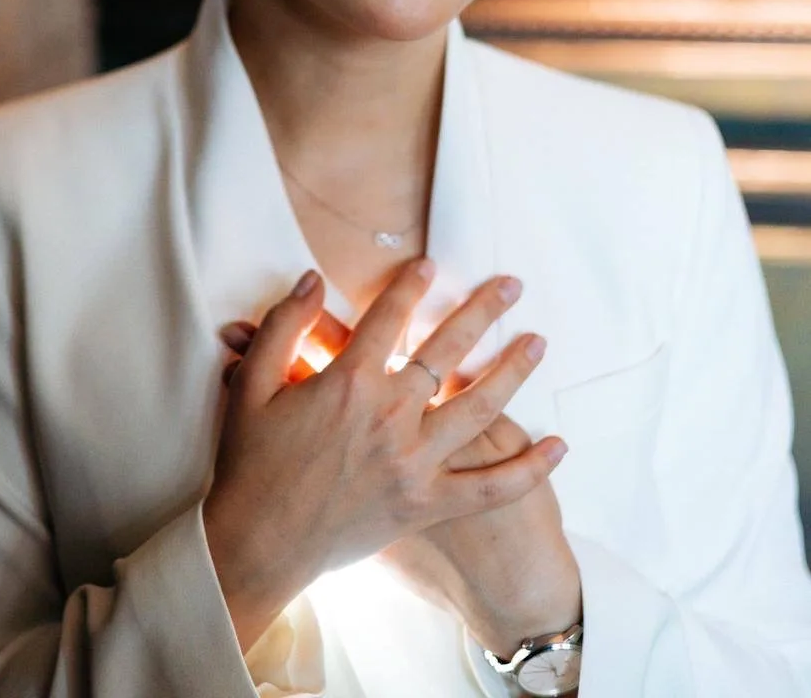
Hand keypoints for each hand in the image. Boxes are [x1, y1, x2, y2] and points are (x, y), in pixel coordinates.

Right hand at [206, 261, 557, 651]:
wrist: (258, 544)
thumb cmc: (251, 464)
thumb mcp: (251, 385)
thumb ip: (284, 326)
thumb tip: (310, 279)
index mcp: (348, 383)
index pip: (389, 319)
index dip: (410, 288)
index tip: (431, 267)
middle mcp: (390, 416)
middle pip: (447, 351)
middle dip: (482, 312)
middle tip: (512, 286)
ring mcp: (414, 462)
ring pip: (478, 409)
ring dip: (512, 372)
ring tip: (538, 343)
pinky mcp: (426, 504)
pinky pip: (488, 488)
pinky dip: (527, 470)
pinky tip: (558, 446)